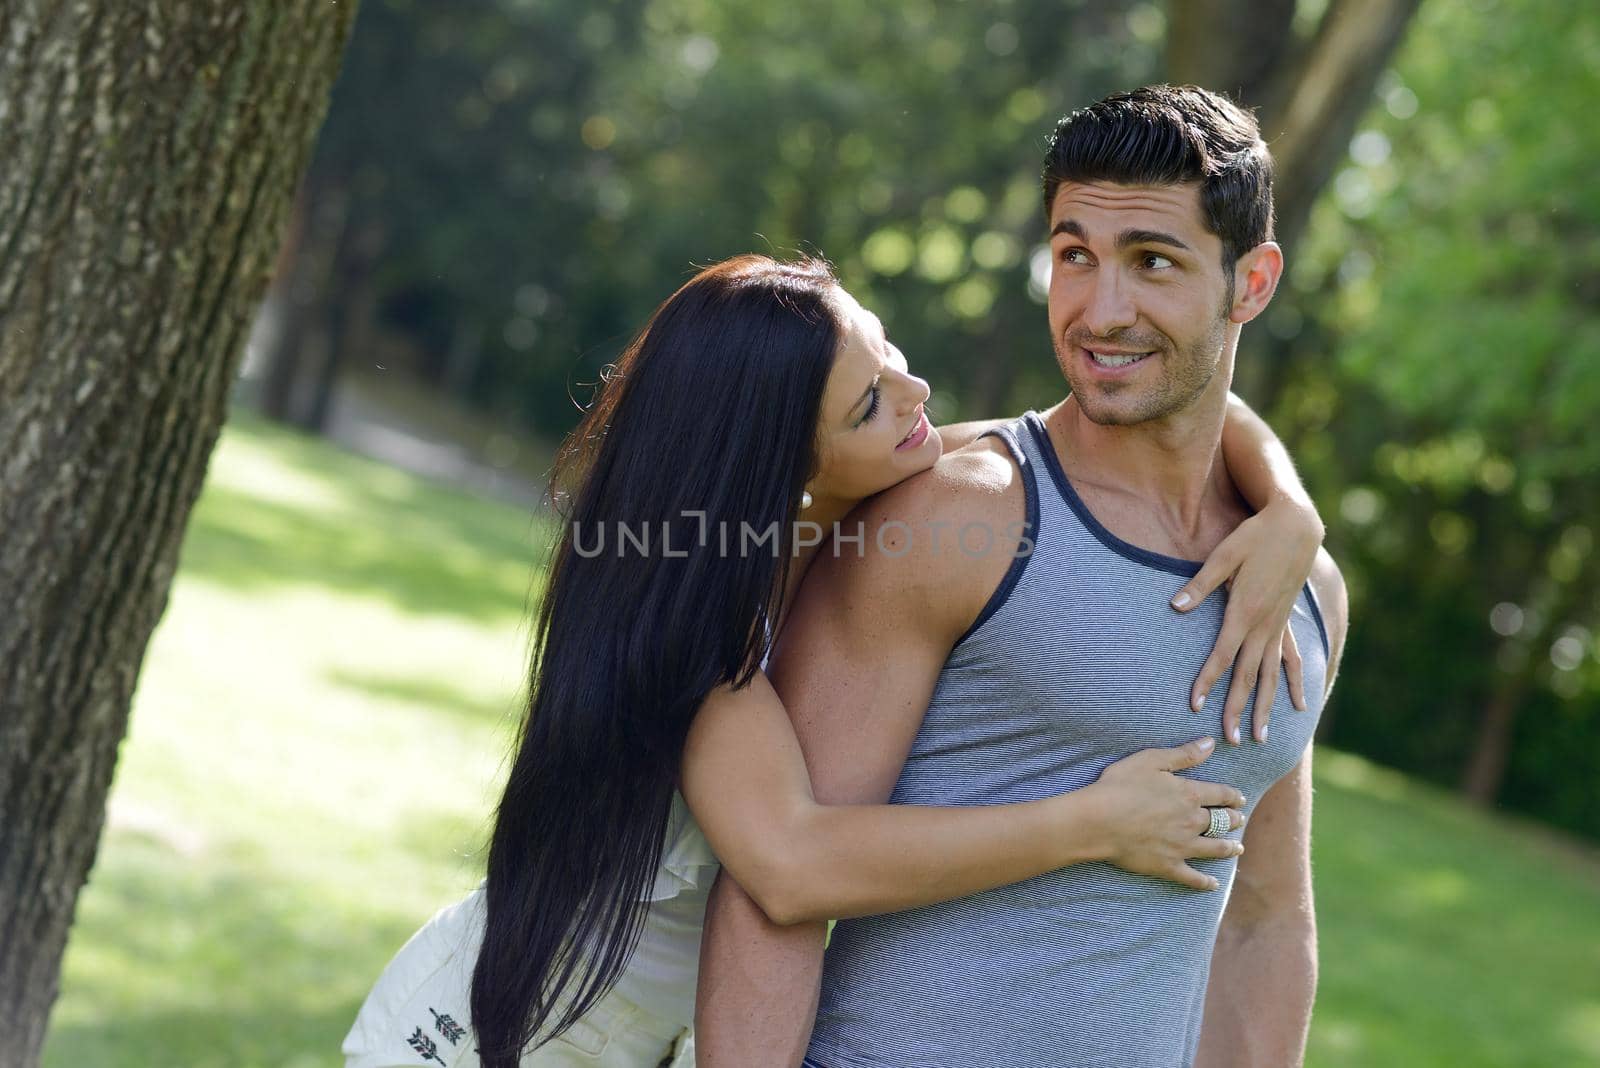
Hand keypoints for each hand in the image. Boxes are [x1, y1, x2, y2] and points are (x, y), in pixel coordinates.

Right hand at [1083, 737, 1245, 890]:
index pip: (1220, 794)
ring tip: (1237, 848)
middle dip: (1232, 820)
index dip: (1232, 796)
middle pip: (1221, 821)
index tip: (1239, 798)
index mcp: (1189, 794)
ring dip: (1228, 848)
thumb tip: (1210, 744)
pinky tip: (1214, 885)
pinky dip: (1205, 883)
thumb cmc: (1120, 786)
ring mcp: (1182, 846)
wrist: (1099, 820)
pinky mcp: (1169, 866)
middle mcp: (1192, 822)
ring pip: (1214, 849)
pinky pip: (1193, 877)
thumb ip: (1183, 754)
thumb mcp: (1151, 760)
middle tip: (1239, 819)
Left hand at [1170, 497, 1322, 743]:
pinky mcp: (1287, 622)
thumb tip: (1174, 606)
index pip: (1221, 656)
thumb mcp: (1224, 554)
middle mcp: (1264, 626)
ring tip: (1262, 738)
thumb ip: (1200, 584)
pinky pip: (1292, 660)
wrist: (1297, 526)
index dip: (1207, 682)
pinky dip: (1294, 684)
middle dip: (1236, 709)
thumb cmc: (1255, 536)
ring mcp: (1278, 627)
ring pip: (1271, 677)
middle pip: (1247, 676)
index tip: (1196, 707)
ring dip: (1266, 708)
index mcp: (1244, 612)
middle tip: (1230, 740)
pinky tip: (1300, 707)